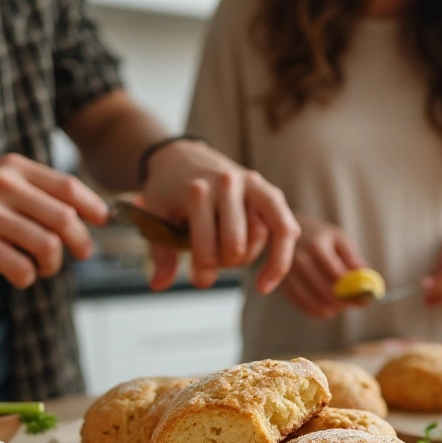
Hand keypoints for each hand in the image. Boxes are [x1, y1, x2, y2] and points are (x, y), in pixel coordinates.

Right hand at [0, 153, 107, 288]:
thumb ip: (35, 192)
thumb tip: (86, 215)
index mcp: (13, 169)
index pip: (68, 186)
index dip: (93, 206)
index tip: (102, 221)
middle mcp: (2, 186)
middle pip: (65, 218)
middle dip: (80, 242)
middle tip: (81, 254)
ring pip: (47, 245)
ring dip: (52, 264)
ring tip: (43, 268)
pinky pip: (22, 267)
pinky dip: (27, 277)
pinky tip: (19, 275)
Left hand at [139, 141, 298, 292]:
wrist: (185, 156)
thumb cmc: (170, 190)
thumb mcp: (155, 216)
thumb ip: (161, 253)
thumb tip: (159, 285)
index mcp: (197, 190)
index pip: (206, 244)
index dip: (204, 271)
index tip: (200, 281)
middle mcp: (228, 184)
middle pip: (235, 246)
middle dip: (224, 264)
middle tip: (211, 262)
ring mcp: (253, 185)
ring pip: (262, 237)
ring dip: (247, 258)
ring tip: (231, 259)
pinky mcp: (270, 193)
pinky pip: (286, 228)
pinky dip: (281, 257)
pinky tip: (267, 280)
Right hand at [281, 216, 366, 319]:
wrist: (283, 234)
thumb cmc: (318, 236)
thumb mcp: (338, 238)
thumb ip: (352, 257)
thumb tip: (365, 277)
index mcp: (316, 246)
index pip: (338, 276)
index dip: (355, 291)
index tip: (367, 299)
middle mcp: (300, 261)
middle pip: (327, 292)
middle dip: (346, 302)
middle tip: (357, 303)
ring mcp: (289, 275)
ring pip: (316, 303)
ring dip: (334, 309)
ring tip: (342, 303)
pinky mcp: (283, 287)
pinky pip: (305, 306)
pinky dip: (319, 310)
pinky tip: (328, 305)